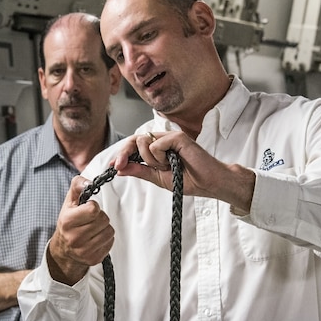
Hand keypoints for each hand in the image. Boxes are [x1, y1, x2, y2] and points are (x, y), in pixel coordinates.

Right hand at [47, 175, 113, 284]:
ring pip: (109, 232)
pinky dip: (106, 239)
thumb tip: (89, 182)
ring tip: (94, 229)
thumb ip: (78, 185)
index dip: (93, 207)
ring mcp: (84, 251)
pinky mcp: (93, 259)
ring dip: (104, 228)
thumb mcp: (70, 201)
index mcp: (67, 221)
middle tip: (91, 220)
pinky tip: (95, 238)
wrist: (64, 248)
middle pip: (104, 220)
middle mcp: (74, 238)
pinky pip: (110, 242)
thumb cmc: (69, 221)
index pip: (93, 210)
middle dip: (100, 217)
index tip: (87, 209)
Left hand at [113, 131, 254, 211]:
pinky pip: (155, 145)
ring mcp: (170, 137)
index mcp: (158, 149)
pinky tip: (172, 162)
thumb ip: (139, 171)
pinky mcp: (177, 137)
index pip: (135, 146)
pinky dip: (159, 157)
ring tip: (166, 166)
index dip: (122, 154)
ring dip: (149, 160)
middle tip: (119, 166)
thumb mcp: (157, 178)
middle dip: (124, 154)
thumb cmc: (189, 180)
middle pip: (135, 140)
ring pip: (144, 142)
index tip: (113, 165)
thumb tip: (120, 168)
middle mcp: (162, 140)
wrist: (208, 184)